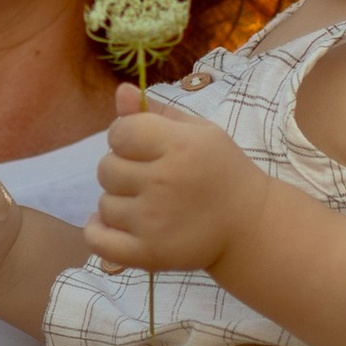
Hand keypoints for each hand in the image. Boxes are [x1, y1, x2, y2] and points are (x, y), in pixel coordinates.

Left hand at [86, 87, 267, 278]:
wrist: (248, 226)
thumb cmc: (221, 171)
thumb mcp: (199, 132)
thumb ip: (156, 112)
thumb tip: (121, 92)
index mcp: (179, 146)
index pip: (120, 132)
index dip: (126, 136)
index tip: (143, 146)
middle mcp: (164, 182)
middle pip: (106, 168)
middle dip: (121, 169)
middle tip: (148, 178)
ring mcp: (154, 221)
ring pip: (104, 204)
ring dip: (118, 202)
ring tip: (146, 204)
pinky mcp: (148, 253)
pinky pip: (98, 240)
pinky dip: (97, 231)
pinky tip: (113, 224)